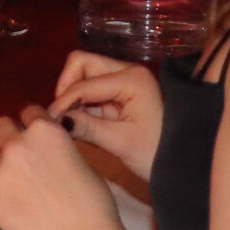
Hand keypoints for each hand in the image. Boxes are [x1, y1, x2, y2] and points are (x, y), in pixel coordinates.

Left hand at [0, 105, 123, 229]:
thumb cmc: (94, 203)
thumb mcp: (81, 161)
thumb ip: (57, 148)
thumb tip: (47, 150)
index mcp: (44, 131)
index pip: (29, 111)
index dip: (35, 123)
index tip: (39, 136)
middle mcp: (16, 146)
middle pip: (0, 127)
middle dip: (11, 137)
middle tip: (24, 156)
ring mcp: (0, 174)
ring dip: (5, 167)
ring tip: (25, 188)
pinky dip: (7, 197)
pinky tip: (24, 212)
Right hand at [47, 51, 162, 180]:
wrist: (182, 166)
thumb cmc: (156, 154)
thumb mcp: (119, 142)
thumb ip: (86, 127)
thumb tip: (53, 120)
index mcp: (132, 78)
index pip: (85, 83)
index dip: (63, 101)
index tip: (47, 122)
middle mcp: (128, 71)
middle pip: (83, 64)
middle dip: (67, 87)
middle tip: (59, 116)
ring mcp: (124, 80)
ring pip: (85, 75)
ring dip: (72, 95)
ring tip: (67, 122)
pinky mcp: (120, 94)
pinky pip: (92, 90)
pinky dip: (80, 103)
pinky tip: (76, 122)